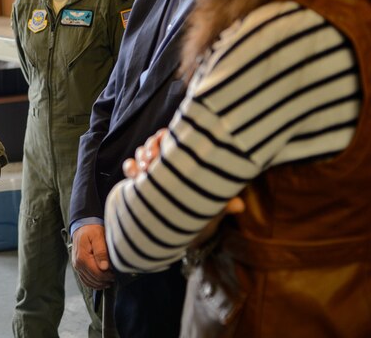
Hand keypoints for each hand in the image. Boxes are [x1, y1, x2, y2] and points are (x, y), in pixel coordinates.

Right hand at [71, 224, 114, 289]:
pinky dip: (93, 283)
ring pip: (89, 282)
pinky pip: (85, 280)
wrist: (83, 226)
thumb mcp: (98, 237)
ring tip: (109, 280)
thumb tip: (104, 267)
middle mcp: (78, 264)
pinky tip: (101, 282)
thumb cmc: (91, 230)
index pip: (97, 273)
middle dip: (105, 280)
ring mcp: (77, 266)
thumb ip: (101, 252)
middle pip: (93, 279)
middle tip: (114, 276)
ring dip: (100, 283)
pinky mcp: (78, 267)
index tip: (115, 274)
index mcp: (82, 257)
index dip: (108, 276)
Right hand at [120, 125, 245, 246]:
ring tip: (144, 170)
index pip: (176, 138)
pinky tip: (134, 176)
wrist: (180, 233)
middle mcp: (170, 161)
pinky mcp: (138, 179)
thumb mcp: (211, 208)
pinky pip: (130, 165)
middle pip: (155, 142)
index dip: (168, 139)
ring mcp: (153, 169)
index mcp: (187, 160)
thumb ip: (223, 205)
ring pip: (141, 152)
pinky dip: (130, 166)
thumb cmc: (199, 213)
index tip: (166, 149)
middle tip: (152, 160)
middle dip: (151, 148)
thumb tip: (240, 206)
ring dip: (140, 157)